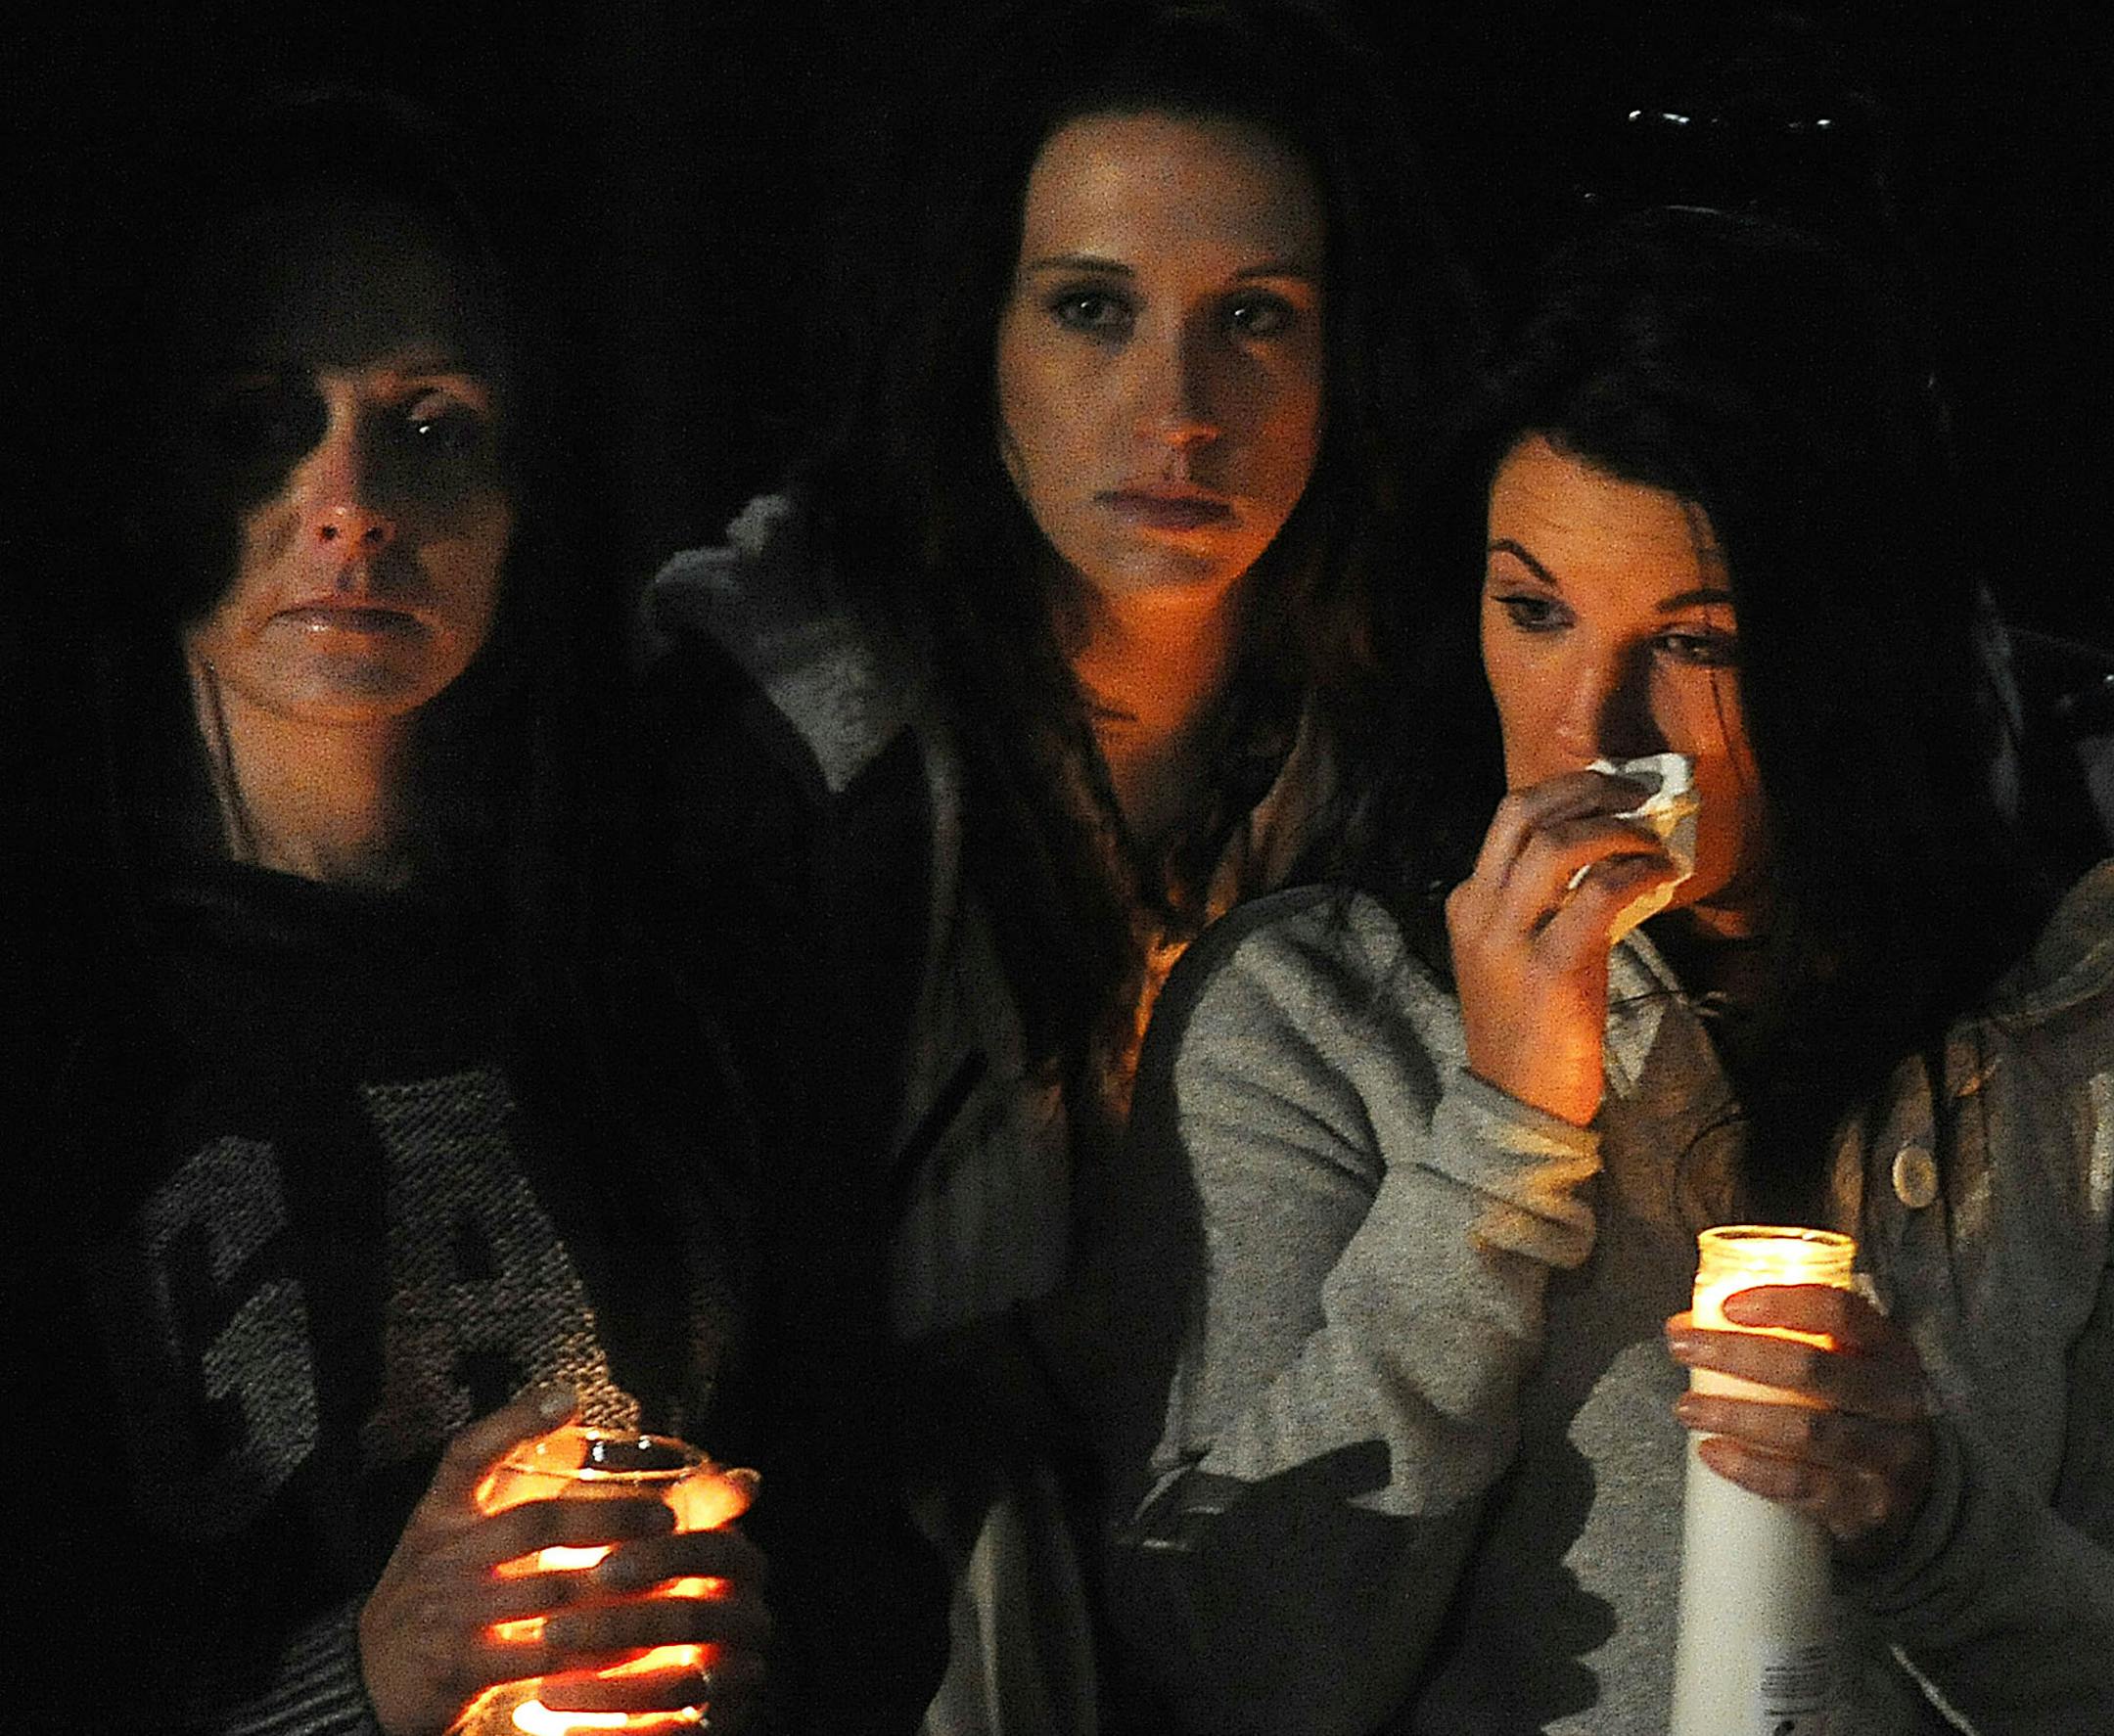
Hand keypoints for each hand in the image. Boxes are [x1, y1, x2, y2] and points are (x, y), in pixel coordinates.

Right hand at [357, 1388, 771, 1734]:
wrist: (364, 1684)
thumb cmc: (430, 1596)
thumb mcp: (448, 1538)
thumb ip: (505, 1493)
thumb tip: (582, 1435)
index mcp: (438, 1516)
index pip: (467, 1455)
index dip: (514, 1421)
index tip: (568, 1398)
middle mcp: (443, 1556)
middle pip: (535, 1523)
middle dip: (610, 1517)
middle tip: (668, 1516)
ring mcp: (450, 1612)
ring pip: (549, 1591)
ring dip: (616, 1584)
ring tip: (670, 1575)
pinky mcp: (460, 1667)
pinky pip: (541, 1654)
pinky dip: (593, 1648)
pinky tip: (637, 1640)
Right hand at [1446, 770, 1680, 1124]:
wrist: (1516, 1103)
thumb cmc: (1528, 1029)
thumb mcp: (1517, 954)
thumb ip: (1543, 905)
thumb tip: (1610, 856)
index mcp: (1468, 903)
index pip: (1510, 820)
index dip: (1568, 793)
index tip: (1612, 794)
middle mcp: (1479, 912)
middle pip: (1523, 813)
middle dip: (1586, 789)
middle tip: (1634, 794)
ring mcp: (1509, 940)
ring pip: (1558, 846)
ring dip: (1618, 831)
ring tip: (1653, 841)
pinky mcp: (1550, 970)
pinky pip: (1600, 895)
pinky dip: (1640, 873)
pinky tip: (1665, 876)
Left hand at [1666, 1285, 1934, 1556]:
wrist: (1907, 1497)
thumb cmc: (1850, 1413)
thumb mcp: (1836, 1369)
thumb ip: (1774, 1342)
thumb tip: (1684, 1326)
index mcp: (1890, 1351)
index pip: (1841, 1312)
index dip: (1782, 1304)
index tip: (1726, 1307)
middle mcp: (1900, 1401)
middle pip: (1813, 1368)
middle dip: (1737, 1355)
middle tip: (1681, 1349)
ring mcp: (1891, 1457)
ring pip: (1807, 1430)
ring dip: (1736, 1415)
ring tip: (1686, 1407)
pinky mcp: (1870, 1506)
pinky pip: (1805, 1486)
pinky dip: (1752, 1469)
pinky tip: (1712, 1453)